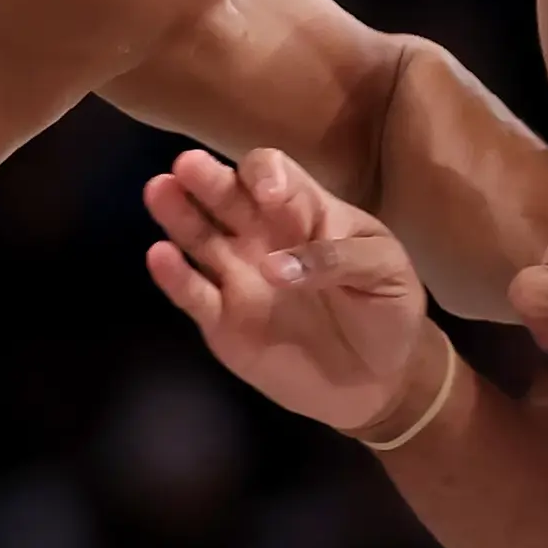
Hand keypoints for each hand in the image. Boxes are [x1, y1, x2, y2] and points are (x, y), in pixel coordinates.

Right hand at [143, 147, 438, 434]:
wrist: (381, 381)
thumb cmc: (388, 310)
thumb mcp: (386, 272)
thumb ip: (337, 258)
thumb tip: (273, 267)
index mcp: (306, 212)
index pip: (276, 175)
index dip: (267, 176)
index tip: (269, 196)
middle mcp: (262, 236)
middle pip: (227, 197)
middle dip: (208, 179)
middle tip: (187, 165)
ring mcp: (238, 278)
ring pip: (198, 237)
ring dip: (178, 213)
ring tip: (158, 190)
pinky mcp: (222, 321)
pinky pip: (193, 294)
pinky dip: (174, 276)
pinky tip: (159, 255)